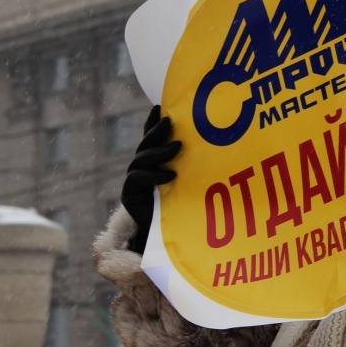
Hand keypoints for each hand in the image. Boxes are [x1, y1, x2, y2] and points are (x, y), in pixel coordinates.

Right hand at [121, 105, 182, 253]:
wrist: (170, 239)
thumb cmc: (186, 209)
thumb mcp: (191, 182)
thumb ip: (192, 166)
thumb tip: (216, 145)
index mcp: (152, 163)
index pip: (151, 138)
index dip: (152, 122)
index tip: (160, 106)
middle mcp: (140, 169)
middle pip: (145, 145)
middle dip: (156, 131)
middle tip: (170, 122)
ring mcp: (133, 181)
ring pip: (141, 159)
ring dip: (160, 152)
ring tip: (178, 148)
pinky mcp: (129, 195)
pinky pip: (138, 179)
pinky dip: (154, 175)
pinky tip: (170, 175)